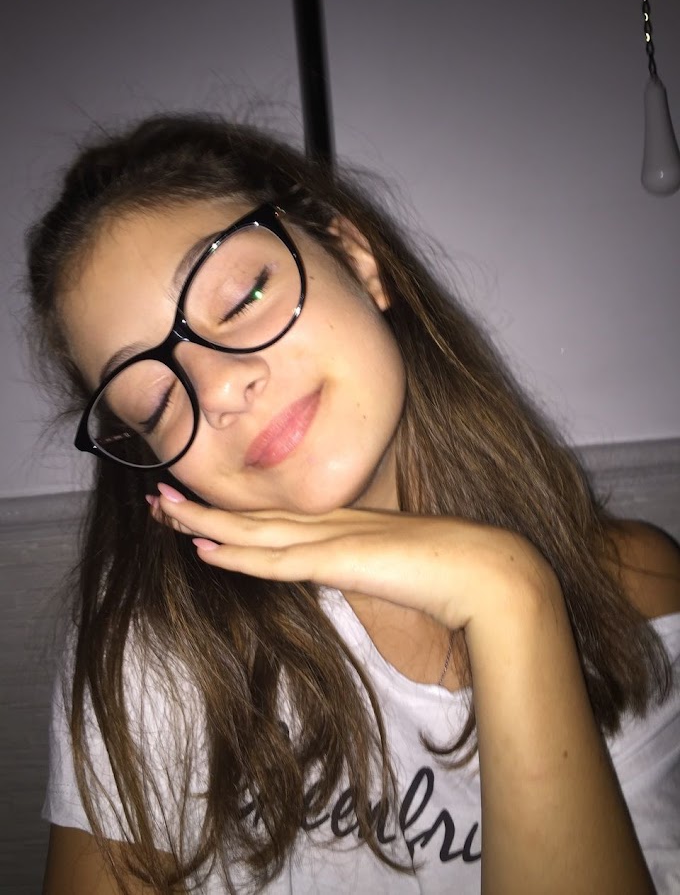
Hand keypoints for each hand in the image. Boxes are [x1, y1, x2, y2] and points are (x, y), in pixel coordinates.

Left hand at [151, 484, 557, 630]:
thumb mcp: (398, 566)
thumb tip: (354, 570)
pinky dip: (237, 552)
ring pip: (255, 529)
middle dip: (204, 507)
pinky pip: (276, 558)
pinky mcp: (339, 558)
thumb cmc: (453, 570)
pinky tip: (202, 547)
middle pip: (255, 515)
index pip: (276, 518)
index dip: (234, 514)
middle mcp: (332, 523)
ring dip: (204, 521)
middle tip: (159, 496)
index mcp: (345, 524)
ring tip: (161, 509)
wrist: (487, 571)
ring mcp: (334, 538)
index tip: (199, 510)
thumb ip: (369, 565)